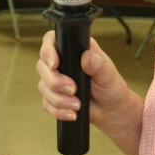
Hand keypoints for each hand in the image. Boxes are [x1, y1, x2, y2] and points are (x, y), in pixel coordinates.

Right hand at [36, 31, 140, 148]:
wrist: (111, 110)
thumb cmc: (111, 87)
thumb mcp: (108, 74)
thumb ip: (98, 64)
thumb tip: (86, 57)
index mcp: (75, 50)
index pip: (51, 41)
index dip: (48, 51)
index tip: (54, 65)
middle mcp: (63, 62)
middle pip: (42, 66)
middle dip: (55, 81)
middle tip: (73, 89)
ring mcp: (56, 80)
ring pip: (43, 86)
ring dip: (59, 99)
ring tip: (77, 105)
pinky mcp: (54, 97)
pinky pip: (46, 103)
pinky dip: (58, 110)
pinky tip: (72, 113)